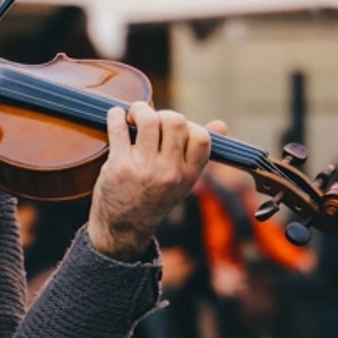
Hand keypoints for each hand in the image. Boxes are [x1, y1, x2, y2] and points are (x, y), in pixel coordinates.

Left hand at [86, 102, 216, 260]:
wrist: (123, 228)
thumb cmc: (154, 197)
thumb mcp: (182, 180)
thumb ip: (198, 152)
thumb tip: (221, 125)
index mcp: (188, 175)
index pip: (201, 137)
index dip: (189, 125)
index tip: (173, 130)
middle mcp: (169, 172)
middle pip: (175, 122)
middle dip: (162, 113)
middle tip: (150, 120)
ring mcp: (144, 169)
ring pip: (149, 120)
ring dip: (139, 109)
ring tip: (133, 115)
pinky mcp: (119, 166)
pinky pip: (119, 128)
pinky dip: (116, 115)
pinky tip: (116, 117)